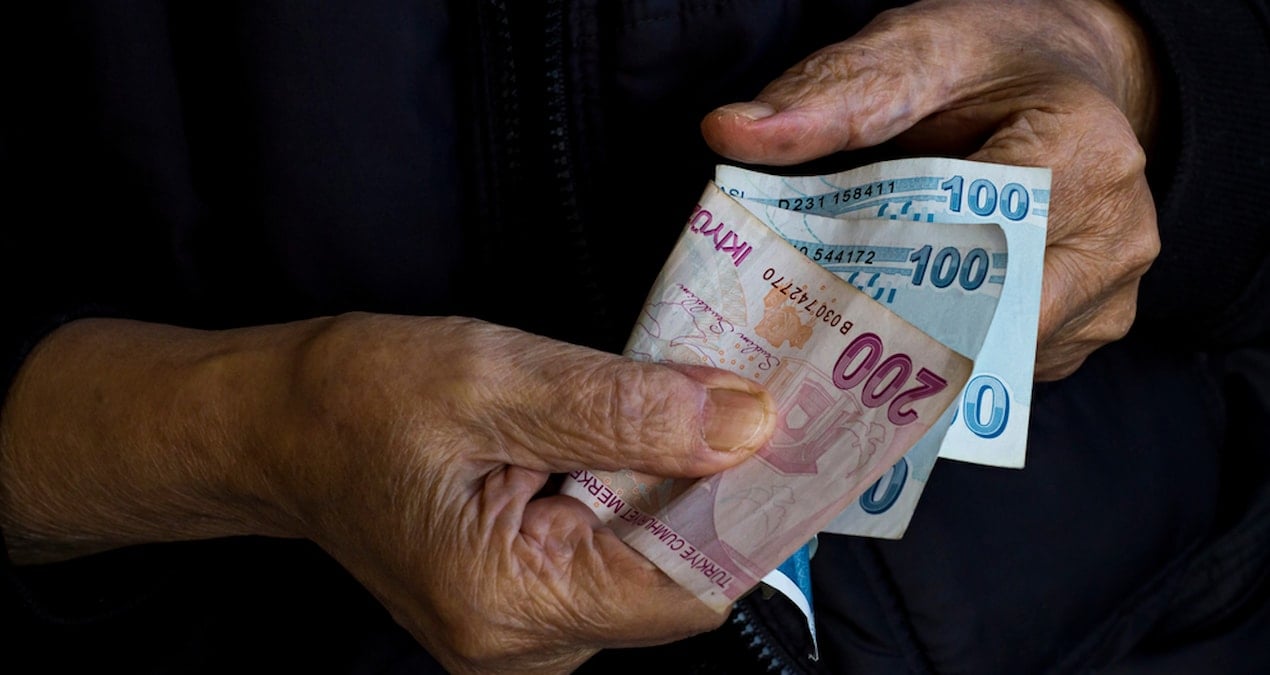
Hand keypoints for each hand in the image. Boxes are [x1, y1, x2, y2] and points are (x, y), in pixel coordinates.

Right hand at [0, 314, 774, 672]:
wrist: (278, 429)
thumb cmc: (357, 399)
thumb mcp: (489, 377)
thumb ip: (621, 408)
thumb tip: (747, 426)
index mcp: (513, 601)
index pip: (691, 584)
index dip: (757, 507)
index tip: (807, 429)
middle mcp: (526, 645)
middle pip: (679, 577)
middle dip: (721, 486)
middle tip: (753, 390)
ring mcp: (527, 634)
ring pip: (653, 563)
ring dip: (681, 483)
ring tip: (692, 400)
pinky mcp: (528, 603)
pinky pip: (618, 555)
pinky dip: (642, 493)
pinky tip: (638, 434)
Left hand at [701, 0, 1159, 379]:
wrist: (1062, 77)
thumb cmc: (988, 64)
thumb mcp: (911, 52)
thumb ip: (827, 95)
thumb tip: (731, 132)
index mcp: (1083, 156)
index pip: (970, 249)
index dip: (883, 277)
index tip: (812, 294)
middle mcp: (1112, 238)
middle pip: (980, 322)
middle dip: (893, 328)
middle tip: (810, 336)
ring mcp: (1107, 297)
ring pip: (989, 359)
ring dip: (919, 351)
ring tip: (847, 333)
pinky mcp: (1086, 331)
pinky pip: (1003, 368)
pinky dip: (948, 356)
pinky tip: (899, 335)